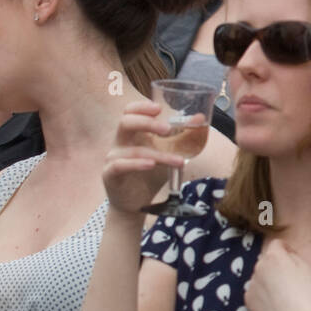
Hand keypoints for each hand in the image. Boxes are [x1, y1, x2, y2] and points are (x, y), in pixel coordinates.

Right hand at [101, 100, 204, 215]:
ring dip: (159, 154)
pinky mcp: (110, 174)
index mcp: (133, 133)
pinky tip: (151, 165)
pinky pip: (120, 165)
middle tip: (168, 129)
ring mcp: (113, 158)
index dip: (142, 107)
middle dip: (147, 123)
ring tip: (179, 161)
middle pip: (126, 123)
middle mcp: (120, 142)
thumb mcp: (170, 153)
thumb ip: (183, 137)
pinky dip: (137, 164)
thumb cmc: (152, 173)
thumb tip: (200, 118)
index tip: (159, 108)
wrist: (137, 203)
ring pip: (133, 150)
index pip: (130, 112)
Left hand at [244, 238, 310, 310]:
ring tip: (281, 295)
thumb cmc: (305, 293)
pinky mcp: (248, 299)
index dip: (285, 249)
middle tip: (288, 279)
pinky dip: (262, 295)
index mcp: (274, 257)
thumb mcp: (307, 268)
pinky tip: (274, 304)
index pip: (276, 244)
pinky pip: (255, 292)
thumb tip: (286, 255)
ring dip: (267, 280)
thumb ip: (294, 256)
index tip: (291, 257)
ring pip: (259, 277)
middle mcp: (259, 267)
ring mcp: (251, 283)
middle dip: (275, 266)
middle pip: (266, 261)